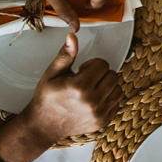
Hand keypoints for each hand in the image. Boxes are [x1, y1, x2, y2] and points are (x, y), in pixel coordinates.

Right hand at [0, 33, 121, 161]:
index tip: (81, 70)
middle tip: (85, 80)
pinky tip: (93, 100)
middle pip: (113, 75)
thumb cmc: (47, 98)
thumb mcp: (52, 73)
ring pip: (117, 88)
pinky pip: (116, 102)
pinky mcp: (103, 122)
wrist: (43, 125)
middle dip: (100, 74)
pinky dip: (108, 98)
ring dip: (106, 86)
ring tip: (90, 90)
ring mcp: (99, 114)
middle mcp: (92, 101)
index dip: (92, 64)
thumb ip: (65, 55)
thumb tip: (72, 36)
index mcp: (79, 87)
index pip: (103, 64)